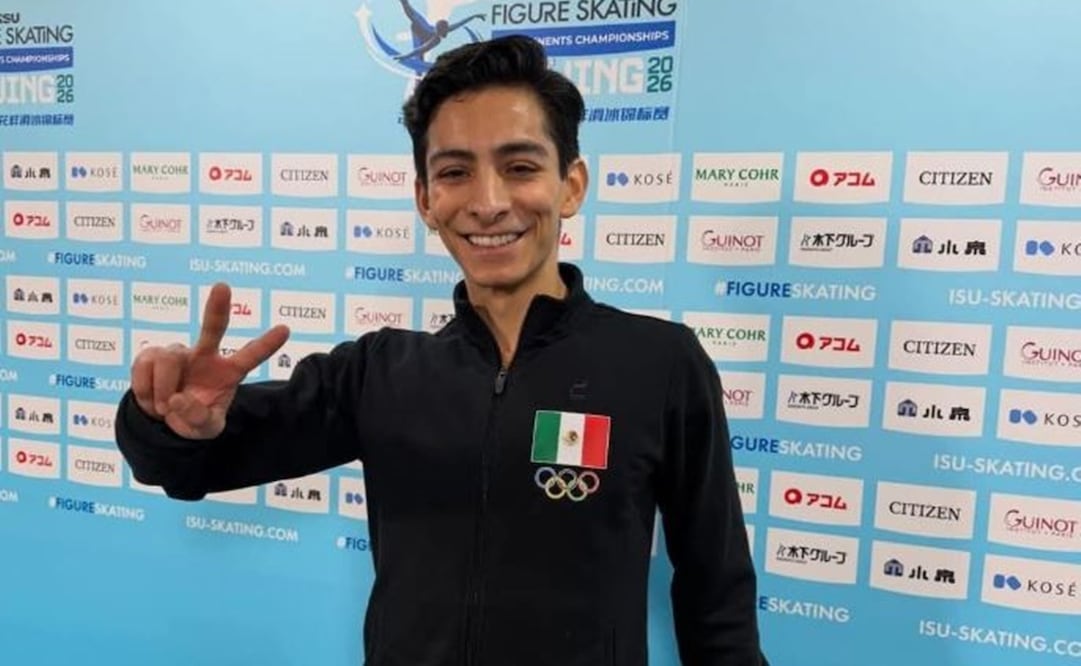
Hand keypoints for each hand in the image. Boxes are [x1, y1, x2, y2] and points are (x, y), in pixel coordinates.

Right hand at [130, 283, 289, 438]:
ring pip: (168, 360)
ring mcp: (178, 353)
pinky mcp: (150, 355)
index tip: (286, 329)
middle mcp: (205, 355)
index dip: (266, 344)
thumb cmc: (193, 417)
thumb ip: (199, 420)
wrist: (163, 420)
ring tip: (165, 407)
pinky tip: (152, 400)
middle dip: (216, 308)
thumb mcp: (205, 429)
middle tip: (222, 287)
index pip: (250, 356)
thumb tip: (178, 399)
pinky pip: (144, 367)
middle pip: (212, 328)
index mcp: (228, 372)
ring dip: (163, 391)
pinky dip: (145, 392)